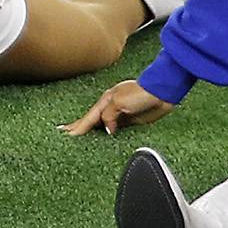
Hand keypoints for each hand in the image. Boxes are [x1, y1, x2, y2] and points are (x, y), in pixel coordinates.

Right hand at [63, 78, 177, 135]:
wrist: (162, 92)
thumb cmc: (141, 93)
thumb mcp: (119, 103)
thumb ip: (109, 116)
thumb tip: (107, 130)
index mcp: (105, 101)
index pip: (88, 118)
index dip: (77, 127)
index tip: (66, 133)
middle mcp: (111, 107)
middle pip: (92, 120)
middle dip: (78, 126)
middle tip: (65, 132)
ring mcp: (121, 114)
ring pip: (103, 124)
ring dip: (92, 129)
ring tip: (80, 135)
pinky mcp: (132, 120)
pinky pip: (116, 129)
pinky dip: (108, 132)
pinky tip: (105, 136)